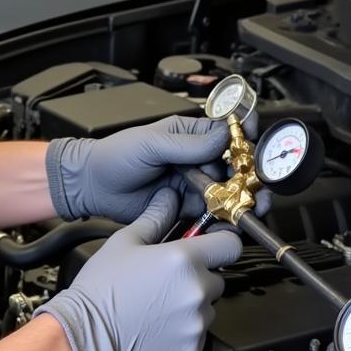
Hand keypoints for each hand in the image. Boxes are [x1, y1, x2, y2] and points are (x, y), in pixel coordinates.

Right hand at [34, 188, 240, 350]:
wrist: (84, 337)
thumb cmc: (100, 289)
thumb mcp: (124, 242)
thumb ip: (155, 218)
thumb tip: (169, 198)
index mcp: (183, 259)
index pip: (231, 244)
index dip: (221, 243)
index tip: (210, 247)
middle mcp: (197, 291)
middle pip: (217, 277)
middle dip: (198, 276)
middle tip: (167, 279)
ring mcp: (197, 323)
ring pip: (208, 307)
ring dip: (191, 304)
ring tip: (157, 304)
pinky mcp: (192, 350)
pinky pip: (198, 334)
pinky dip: (184, 330)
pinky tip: (157, 325)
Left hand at [45, 113, 257, 223]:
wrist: (92, 186)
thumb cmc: (114, 156)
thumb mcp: (150, 144)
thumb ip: (187, 144)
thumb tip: (222, 138)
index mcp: (190, 133)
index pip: (226, 131)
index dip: (244, 136)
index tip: (253, 144)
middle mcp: (196, 157)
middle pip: (234, 164)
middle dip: (250, 173)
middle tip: (257, 184)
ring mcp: (193, 183)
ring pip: (228, 189)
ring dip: (244, 196)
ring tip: (252, 204)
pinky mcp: (187, 206)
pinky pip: (212, 212)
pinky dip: (226, 216)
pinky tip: (234, 219)